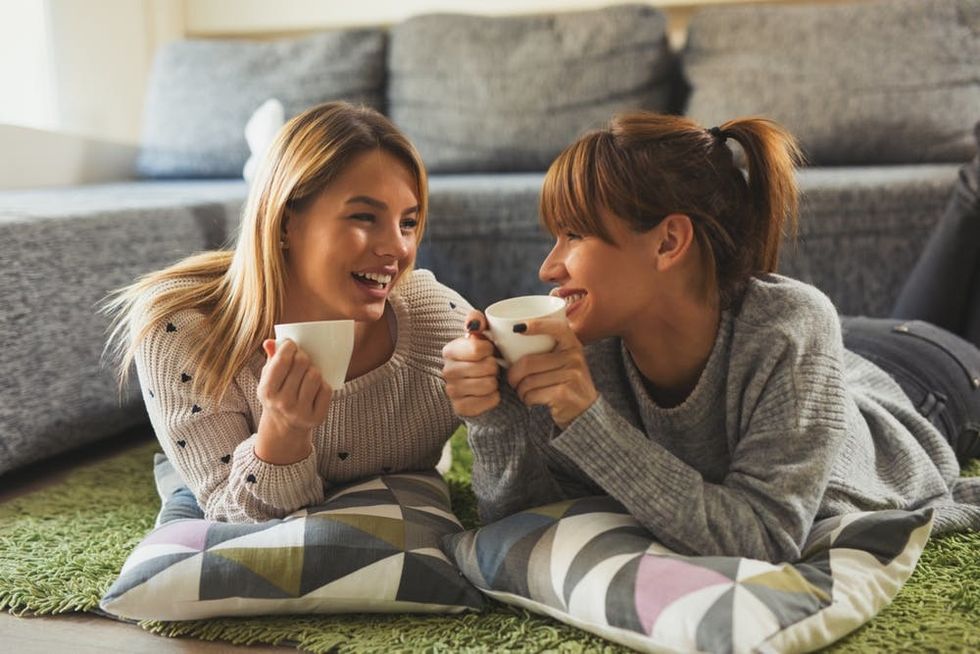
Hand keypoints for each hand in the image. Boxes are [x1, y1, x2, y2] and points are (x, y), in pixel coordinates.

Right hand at [255, 339, 331, 463]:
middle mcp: (282, 403)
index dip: (289, 346)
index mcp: (267, 391)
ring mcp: (300, 412)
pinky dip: (323, 385)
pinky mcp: (317, 418)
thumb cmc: (277, 395)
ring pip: (315, 375)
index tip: (291, 344)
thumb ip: (270, 359)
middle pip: (302, 363)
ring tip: (307, 374)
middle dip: (302, 356)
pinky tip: (315, 388)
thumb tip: (270, 342)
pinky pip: (326, 389)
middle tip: (301, 358)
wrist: (283, 427)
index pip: (282, 360)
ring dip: (314, 370)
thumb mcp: (268, 379)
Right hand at [441, 310, 500, 416]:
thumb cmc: (483, 357)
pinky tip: (489, 393)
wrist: (481, 383)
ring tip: (489, 379)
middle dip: (494, 367)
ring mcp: (452, 391)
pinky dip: (494, 397)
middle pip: (487, 367)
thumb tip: (474, 324)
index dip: (490, 349)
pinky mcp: (461, 408)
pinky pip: (489, 401)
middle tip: (490, 368)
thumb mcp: (481, 334)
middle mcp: (447, 371)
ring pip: (489, 385)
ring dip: (495, 382)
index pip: (478, 348)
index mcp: (450, 350)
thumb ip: (477, 320)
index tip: (489, 351)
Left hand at [505, 318, 597, 428]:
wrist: (586, 410)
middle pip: (529, 362)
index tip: (517, 328)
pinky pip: (532, 394)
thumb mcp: (566, 360)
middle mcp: (574, 357)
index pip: (556, 328)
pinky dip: (527, 399)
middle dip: (513, 374)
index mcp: (573, 345)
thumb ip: (549, 348)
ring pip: (528, 381)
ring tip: (523, 391)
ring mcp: (571, 375)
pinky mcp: (564, 394)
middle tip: (512, 380)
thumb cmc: (567, 382)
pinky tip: (531, 400)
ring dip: (520, 389)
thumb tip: (512, 337)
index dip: (537, 325)